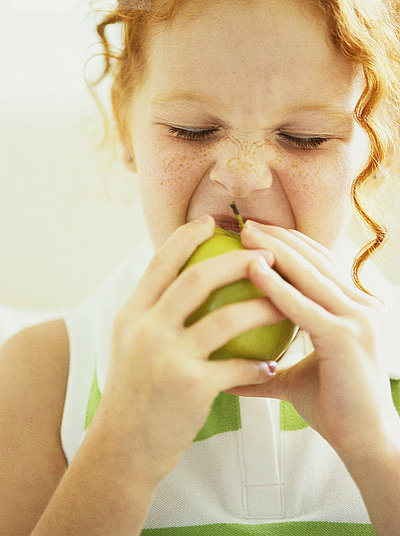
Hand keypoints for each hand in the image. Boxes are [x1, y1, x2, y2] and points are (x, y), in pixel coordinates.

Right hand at [98, 216, 277, 484]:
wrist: (123, 449)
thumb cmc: (134, 394)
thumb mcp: (130, 345)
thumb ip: (152, 313)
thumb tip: (178, 280)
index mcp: (132, 315)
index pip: (160, 263)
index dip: (187, 237)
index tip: (212, 222)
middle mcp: (147, 329)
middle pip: (197, 280)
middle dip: (237, 261)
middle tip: (267, 255)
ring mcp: (168, 357)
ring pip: (226, 318)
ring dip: (263, 307)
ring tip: (287, 304)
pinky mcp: (191, 386)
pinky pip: (237, 366)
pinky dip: (258, 364)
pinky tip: (273, 364)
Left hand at [226, 221, 398, 462]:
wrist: (366, 443)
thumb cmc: (333, 407)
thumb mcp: (294, 377)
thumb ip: (264, 367)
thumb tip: (227, 369)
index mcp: (354, 308)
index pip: (320, 264)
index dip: (289, 244)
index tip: (257, 232)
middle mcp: (362, 305)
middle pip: (315, 260)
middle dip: (279, 238)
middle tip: (246, 223)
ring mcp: (358, 318)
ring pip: (310, 275)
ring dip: (275, 250)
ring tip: (246, 233)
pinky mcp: (348, 336)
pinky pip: (305, 306)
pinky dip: (277, 286)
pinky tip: (253, 269)